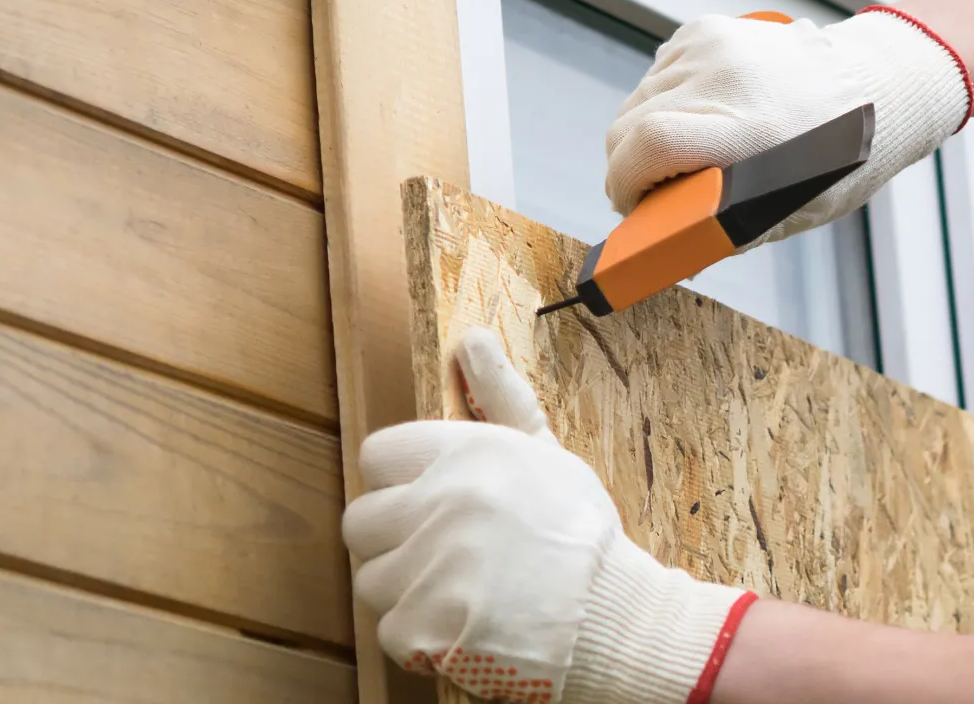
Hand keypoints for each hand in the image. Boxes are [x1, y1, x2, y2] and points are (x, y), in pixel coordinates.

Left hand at [342, 328, 753, 703]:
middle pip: (362, 520)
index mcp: (465, 453)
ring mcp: (426, 568)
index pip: (377, 455)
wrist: (611, 613)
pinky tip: (464, 624)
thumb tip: (472, 338)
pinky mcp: (420, 627)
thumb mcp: (544, 452)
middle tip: (446, 551)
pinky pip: (390, 629)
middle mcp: (439, 503)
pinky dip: (421, 636)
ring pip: (372, 578)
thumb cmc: (578, 531)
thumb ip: (499, 396)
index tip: (431, 501)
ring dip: (407, 589)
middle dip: (395, 538)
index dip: (401, 481)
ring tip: (462, 590)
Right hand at [605, 8, 971, 245]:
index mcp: (751, 129)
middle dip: (626, 167)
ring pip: (637, 101)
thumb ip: (722, 228)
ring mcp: (713, 47)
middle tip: (649, 192)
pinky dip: (664, 100)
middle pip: (628, 125)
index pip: (651, 144)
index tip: (631, 205)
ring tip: (687, 151)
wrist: (874, 84)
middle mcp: (727, 79)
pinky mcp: (706, 29)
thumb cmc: (835, 159)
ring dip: (644, 133)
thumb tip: (659, 248)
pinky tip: (700, 113)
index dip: (625, 183)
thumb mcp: (789, 209)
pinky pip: (658, 75)